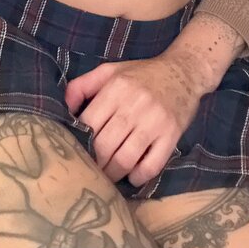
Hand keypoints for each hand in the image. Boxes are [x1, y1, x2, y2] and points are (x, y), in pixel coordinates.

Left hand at [63, 52, 209, 187]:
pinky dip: (139, 177)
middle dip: (94, 163)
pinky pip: (152, 165)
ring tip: (107, 177)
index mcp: (116, 88)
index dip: (80, 142)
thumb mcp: (110, 70)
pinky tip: (133, 176)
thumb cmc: (142, 74)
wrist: (184, 71)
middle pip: (105, 145)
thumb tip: (65, 108)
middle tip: (90, 171)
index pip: (90, 123)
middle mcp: (134, 105)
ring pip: (126, 159)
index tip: (76, 152)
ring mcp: (154, 121)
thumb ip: (82, 85)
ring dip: (113, 174)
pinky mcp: (172, 135)